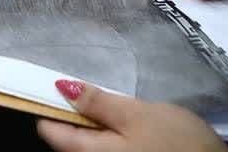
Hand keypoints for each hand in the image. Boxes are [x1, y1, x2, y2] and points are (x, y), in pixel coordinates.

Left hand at [38, 80, 226, 151]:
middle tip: (98, 94)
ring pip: (88, 145)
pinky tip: (127, 128)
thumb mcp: (137, 113)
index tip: (55, 84)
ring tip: (116, 109)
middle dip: (76, 115)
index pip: (50, 132)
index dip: (50, 105)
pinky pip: (106, 150)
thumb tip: (60, 87)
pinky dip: (109, 136)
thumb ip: (98, 102)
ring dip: (94, 126)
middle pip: (68, 141)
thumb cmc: (177, 141)